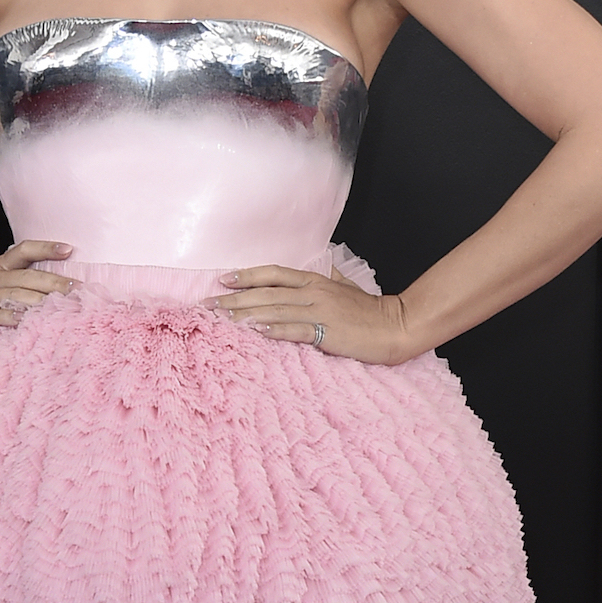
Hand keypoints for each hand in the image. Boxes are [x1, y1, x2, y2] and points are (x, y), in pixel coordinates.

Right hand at [0, 241, 78, 351]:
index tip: (69, 249)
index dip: (46, 248)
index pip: (23, 251)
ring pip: (15, 294)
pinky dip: (9, 318)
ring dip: (41, 301)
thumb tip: (53, 289)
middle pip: (28, 276)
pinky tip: (24, 322)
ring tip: (63, 308)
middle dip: (56, 282)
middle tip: (79, 290)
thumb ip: (16, 285)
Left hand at [208, 265, 415, 365]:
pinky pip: (292, 329)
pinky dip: (271, 330)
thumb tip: (321, 270)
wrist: (396, 326)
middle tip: (206, 306)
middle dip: (233, 299)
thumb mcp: (346, 288)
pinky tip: (252, 332)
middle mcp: (312, 292)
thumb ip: (328, 281)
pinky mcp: (325, 331)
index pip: (274, 274)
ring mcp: (318, 311)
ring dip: (243, 315)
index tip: (223, 280)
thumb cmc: (370, 311)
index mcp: (315, 281)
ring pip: (273, 310)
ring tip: (219, 320)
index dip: (247, 276)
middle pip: (265, 293)